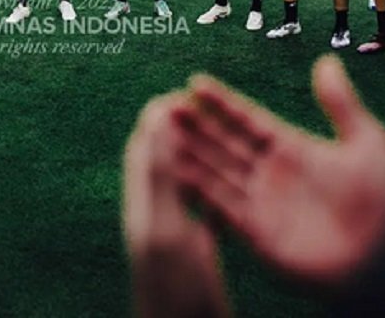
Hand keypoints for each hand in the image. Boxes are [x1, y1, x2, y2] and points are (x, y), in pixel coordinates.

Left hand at [123, 93, 227, 317]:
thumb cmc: (176, 292)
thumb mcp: (167, 228)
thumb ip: (161, 174)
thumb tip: (156, 117)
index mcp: (144, 205)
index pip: (146, 145)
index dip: (163, 116)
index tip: (188, 92)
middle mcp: (156, 216)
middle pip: (164, 159)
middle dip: (183, 128)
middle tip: (207, 103)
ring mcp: (174, 236)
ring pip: (188, 182)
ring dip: (203, 155)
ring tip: (226, 131)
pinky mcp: (194, 255)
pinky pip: (206, 212)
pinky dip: (220, 191)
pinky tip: (240, 186)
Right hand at [173, 56, 384, 285]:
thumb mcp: (368, 143)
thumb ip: (341, 103)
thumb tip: (327, 60)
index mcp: (294, 149)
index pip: (248, 119)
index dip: (223, 102)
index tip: (195, 82)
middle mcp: (271, 173)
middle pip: (225, 142)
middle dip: (197, 124)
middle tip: (167, 104)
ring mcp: (261, 202)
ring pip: (216, 170)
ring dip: (190, 152)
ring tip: (160, 132)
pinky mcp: (255, 232)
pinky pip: (219, 204)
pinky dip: (197, 187)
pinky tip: (175, 169)